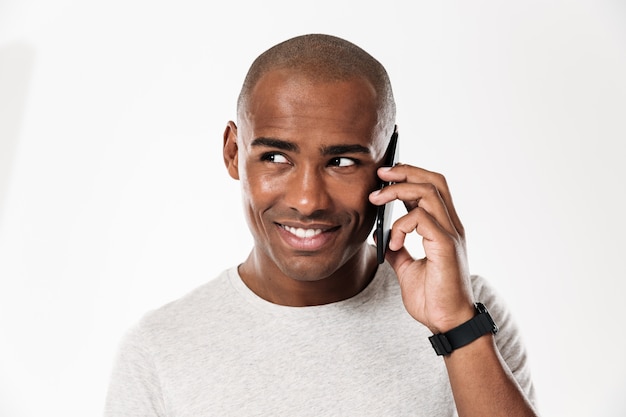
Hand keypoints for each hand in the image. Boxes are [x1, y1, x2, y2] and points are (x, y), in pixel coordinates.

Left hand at [369, 164, 475, 332]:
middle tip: (381, 174)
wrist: (447, 323)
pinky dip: (401, 225)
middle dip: (406, 171)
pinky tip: (392, 242)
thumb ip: (398, 249)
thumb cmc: (433, 299)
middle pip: (434, 181)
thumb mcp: (408, 269)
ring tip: (376, 199)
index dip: (411, 175)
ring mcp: (451, 235)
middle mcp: (452, 227)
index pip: (433, 188)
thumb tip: (380, 235)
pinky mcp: (446, 246)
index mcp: (445, 229)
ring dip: (398, 190)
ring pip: (428, 192)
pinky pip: (422, 219)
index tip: (386, 176)